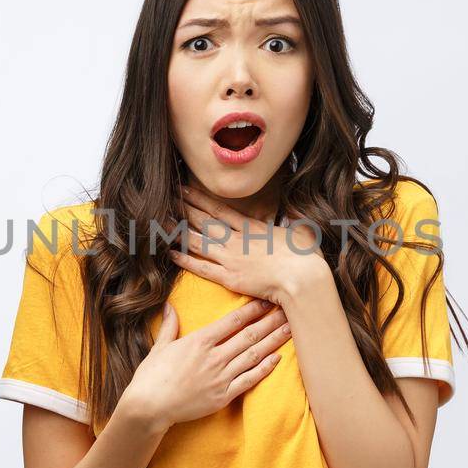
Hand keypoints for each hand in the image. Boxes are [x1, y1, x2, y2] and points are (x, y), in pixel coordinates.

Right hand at [118, 298, 291, 429]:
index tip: (267, 300)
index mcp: (199, 341)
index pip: (232, 321)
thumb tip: (169, 306)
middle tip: (289, 310)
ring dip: (273, 341)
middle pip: (249, 335)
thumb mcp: (159, 347)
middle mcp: (214, 357)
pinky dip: (264, 369)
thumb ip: (169, 326)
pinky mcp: (223, 396)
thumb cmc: (151, 377)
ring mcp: (220, 377)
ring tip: (290, 330)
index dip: (252, 309)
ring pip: (253, 355)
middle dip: (271, 321)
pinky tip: (277, 359)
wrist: (148, 407)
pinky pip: (249, 380)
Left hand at [170, 184, 331, 307]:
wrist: (303, 278)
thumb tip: (292, 210)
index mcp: (252, 227)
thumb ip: (291, 219)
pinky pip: (202, 268)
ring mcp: (231, 259)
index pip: (219, 209)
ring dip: (180, 232)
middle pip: (204, 222)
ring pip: (199, 242)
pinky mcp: (229, 278)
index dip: (199, 199)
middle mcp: (237, 240)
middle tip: (166, 200)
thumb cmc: (305, 256)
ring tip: (163, 223)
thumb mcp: (300, 230)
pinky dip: (186, 260)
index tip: (184, 189)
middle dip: (184, 210)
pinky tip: (171, 254)